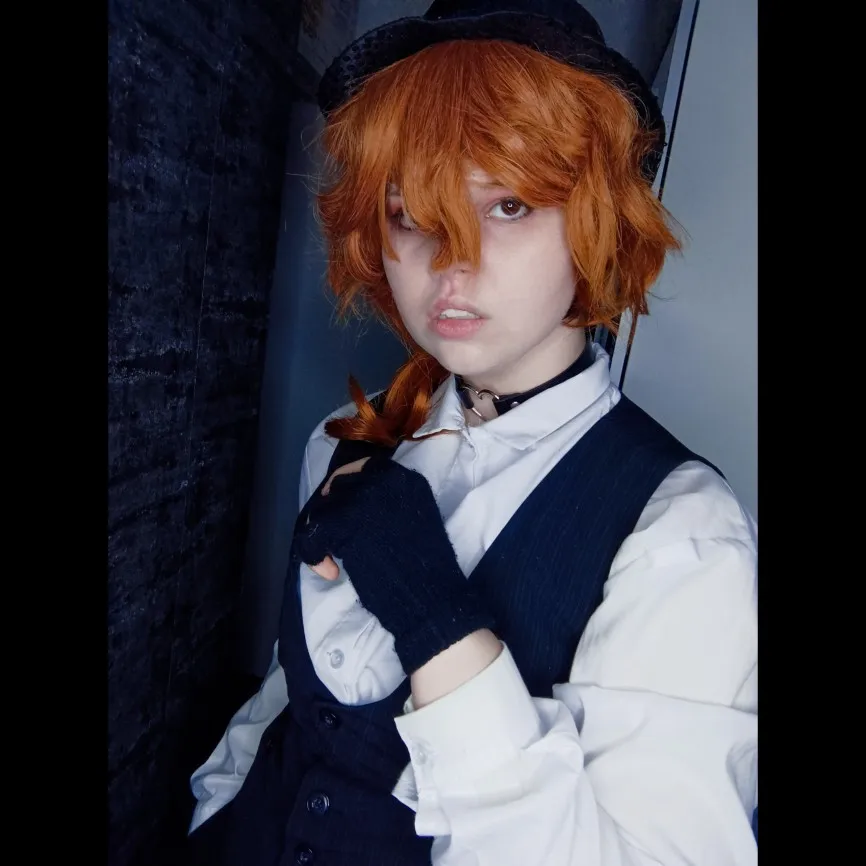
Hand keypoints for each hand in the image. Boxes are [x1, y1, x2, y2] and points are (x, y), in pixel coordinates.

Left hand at [293, 455, 494, 673]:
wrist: (431, 596)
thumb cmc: (421, 567)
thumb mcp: (412, 518)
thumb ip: (387, 502)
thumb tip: (346, 500)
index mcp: (405, 479)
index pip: (364, 467)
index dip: (345, 486)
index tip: (340, 506)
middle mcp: (385, 480)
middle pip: (338, 485)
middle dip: (330, 512)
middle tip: (333, 541)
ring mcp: (365, 498)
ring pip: (322, 509)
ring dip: (320, 536)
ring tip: (332, 560)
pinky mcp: (347, 522)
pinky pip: (312, 532)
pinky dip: (312, 554)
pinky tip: (330, 571)